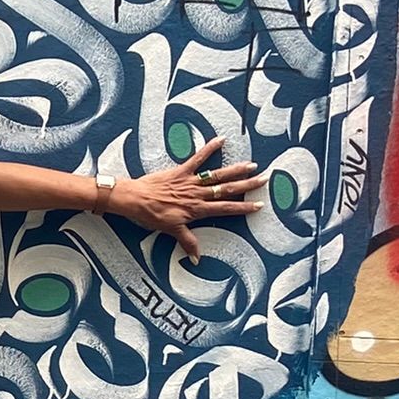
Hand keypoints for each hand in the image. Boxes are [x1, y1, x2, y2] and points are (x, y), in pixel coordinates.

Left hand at [108, 137, 264, 260]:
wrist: (134, 200)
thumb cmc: (151, 216)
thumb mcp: (171, 230)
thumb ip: (188, 242)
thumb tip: (198, 259)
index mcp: (197, 209)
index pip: (225, 208)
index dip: (243, 207)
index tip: (258, 205)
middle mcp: (197, 194)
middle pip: (227, 189)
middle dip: (247, 184)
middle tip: (264, 179)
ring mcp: (190, 181)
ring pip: (217, 175)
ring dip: (235, 169)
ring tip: (251, 164)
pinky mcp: (181, 170)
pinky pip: (198, 158)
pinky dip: (209, 148)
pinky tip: (222, 139)